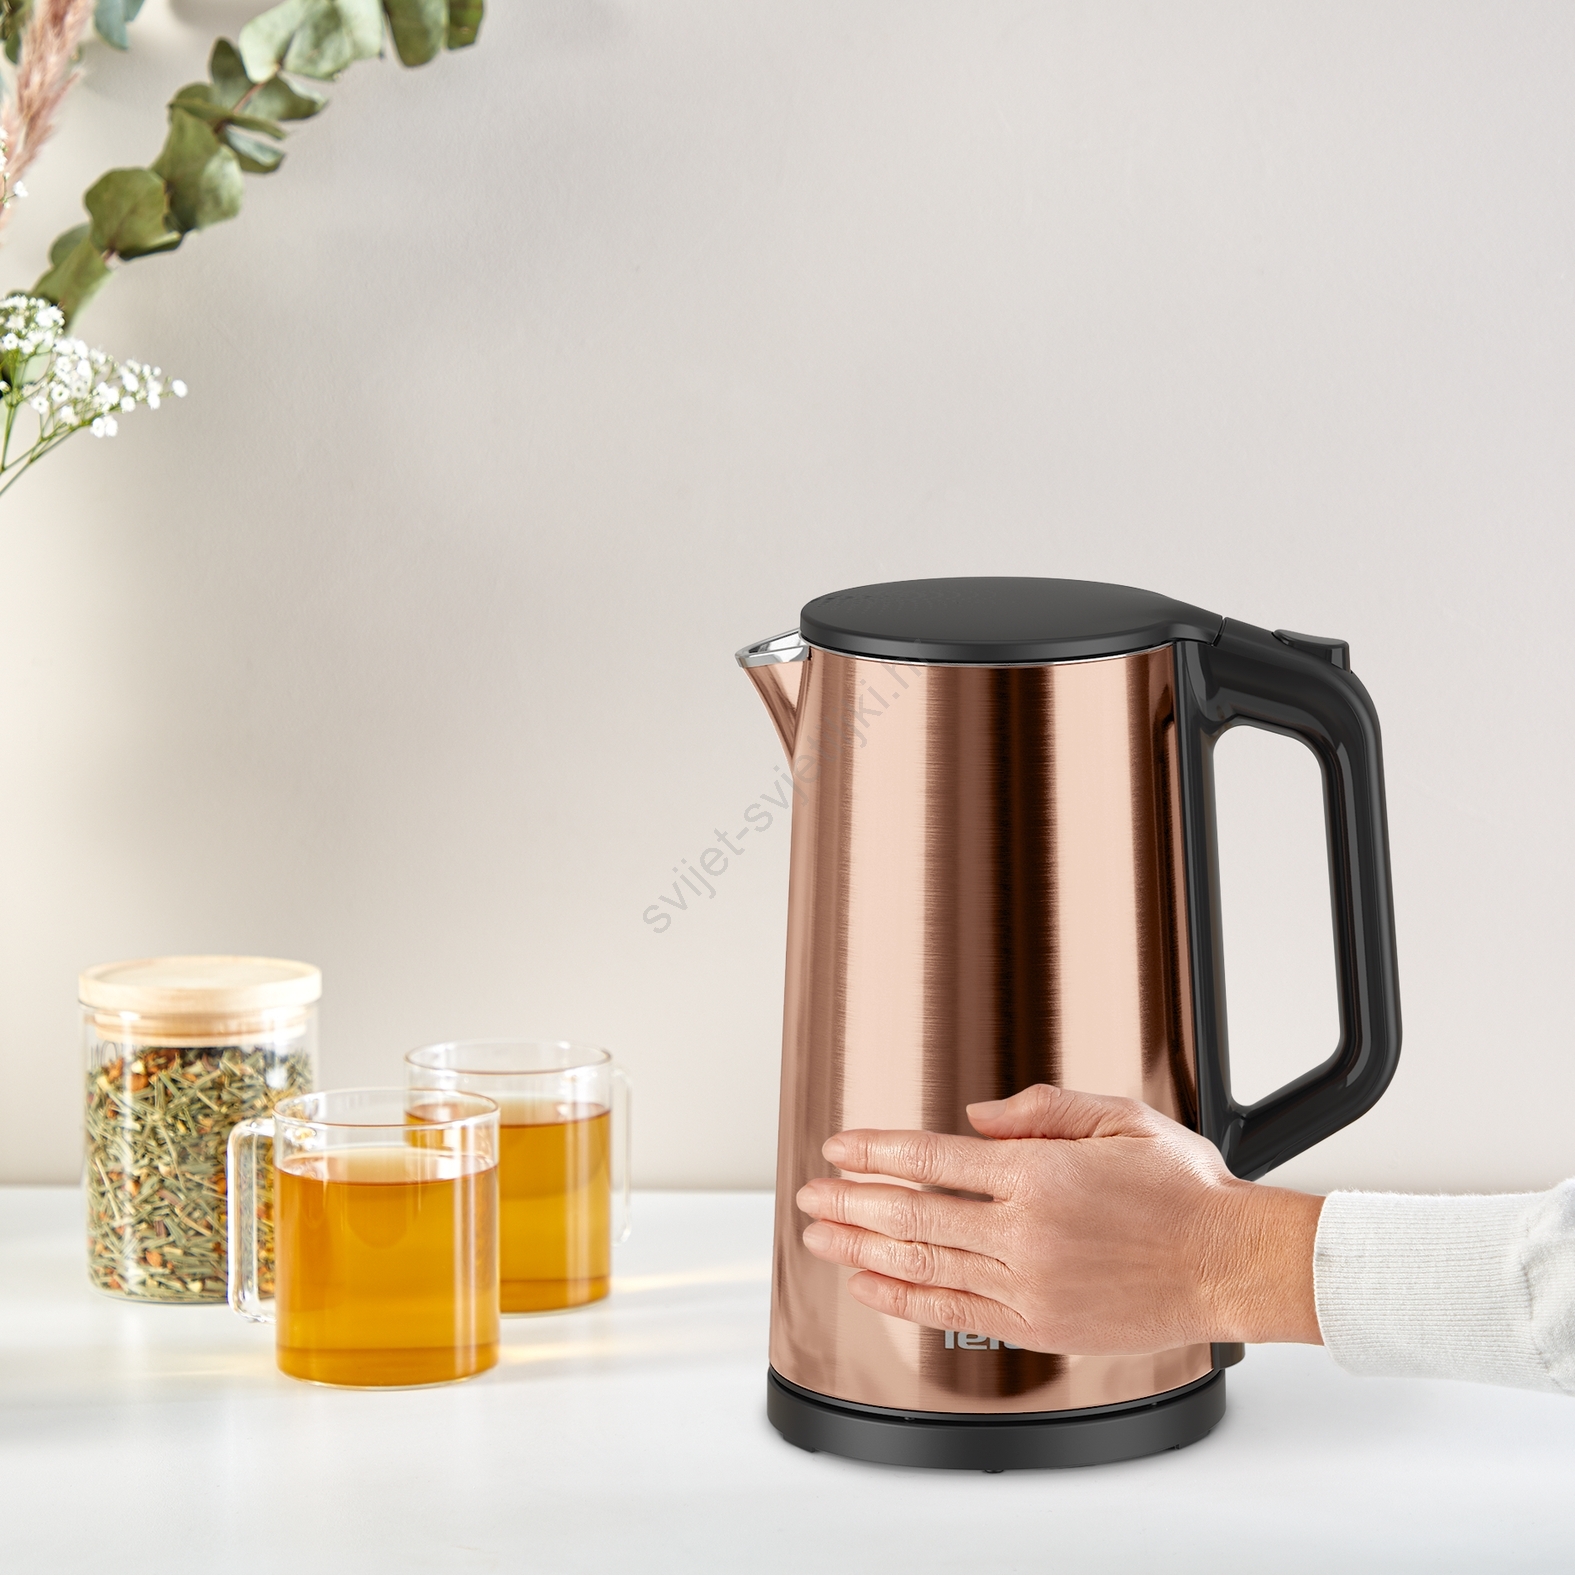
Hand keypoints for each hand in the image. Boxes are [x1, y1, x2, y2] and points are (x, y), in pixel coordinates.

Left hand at [796, 1084, 1323, 1354]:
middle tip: (810, 1194)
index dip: (875, 1153)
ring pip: (922, 1265)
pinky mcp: (1038, 1326)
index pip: (931, 1160)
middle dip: (850, 1202)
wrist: (1229, 1263)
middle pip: (911, 1216)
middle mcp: (1025, 1233)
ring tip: (820, 1237)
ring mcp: (1028, 1285)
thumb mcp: (1116, 1118)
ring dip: (861, 1249)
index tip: (839, 1148)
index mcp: (1039, 1174)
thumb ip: (1040, 1109)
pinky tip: (871, 1286)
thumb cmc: (1183, 1191)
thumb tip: (973, 1119)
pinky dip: (904, 1299)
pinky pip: (953, 1313)